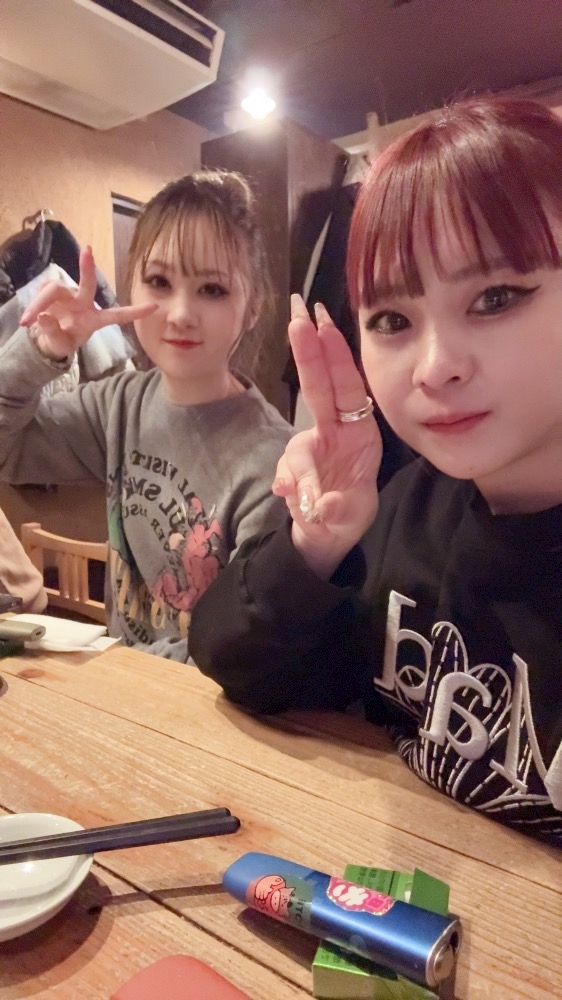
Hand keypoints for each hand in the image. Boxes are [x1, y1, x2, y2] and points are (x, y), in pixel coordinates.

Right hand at [20, 246, 155, 360]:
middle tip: (87, 250)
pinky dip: (35, 303)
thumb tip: (44, 316)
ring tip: (27, 321)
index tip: (154, 307)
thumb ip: (54, 333)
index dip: (135, 312)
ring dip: (39, 303)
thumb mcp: (60, 345)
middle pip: (87, 283)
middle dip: (87, 267)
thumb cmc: (62, 340)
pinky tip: (30, 317)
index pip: (117, 315)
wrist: (46, 337)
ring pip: (54, 289)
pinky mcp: (53, 290)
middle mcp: (83, 303)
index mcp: (94, 320)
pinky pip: (42, 290)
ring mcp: (68, 295)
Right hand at [273, 295, 381, 578]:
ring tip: (308, 493)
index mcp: (360, 433)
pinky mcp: (294, 460)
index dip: (332, 358)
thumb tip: (324, 506)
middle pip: (320, 383)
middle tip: (299, 307)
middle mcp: (336, 429)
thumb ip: (337, 509)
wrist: (326, 532)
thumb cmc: (346, 513)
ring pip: (296, 437)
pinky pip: (286, 466)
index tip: (320, 326)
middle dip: (310, 345)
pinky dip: (287, 481)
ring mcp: (313, 441)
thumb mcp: (348, 516)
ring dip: (297, 458)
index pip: (345, 388)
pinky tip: (291, 496)